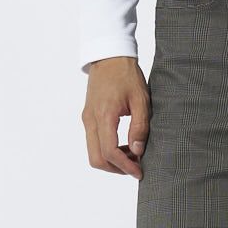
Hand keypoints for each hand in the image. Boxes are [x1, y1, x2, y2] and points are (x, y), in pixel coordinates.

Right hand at [81, 57, 150, 178]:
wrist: (109, 56)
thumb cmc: (126, 74)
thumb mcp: (141, 100)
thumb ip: (139, 127)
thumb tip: (137, 151)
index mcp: (104, 115)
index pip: (110, 152)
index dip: (125, 166)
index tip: (139, 172)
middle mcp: (91, 120)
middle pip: (97, 159)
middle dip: (116, 168)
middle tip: (136, 166)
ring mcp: (87, 119)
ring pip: (94, 153)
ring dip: (112, 161)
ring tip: (132, 155)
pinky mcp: (88, 118)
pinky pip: (94, 143)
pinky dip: (108, 151)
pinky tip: (124, 145)